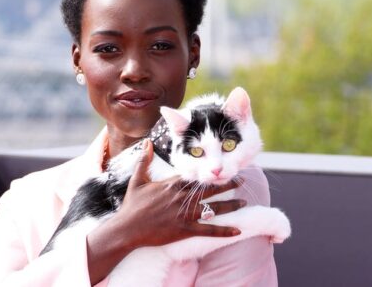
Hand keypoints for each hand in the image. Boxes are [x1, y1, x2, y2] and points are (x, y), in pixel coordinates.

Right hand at [115, 139, 245, 249]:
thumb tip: (146, 141)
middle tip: (241, 180)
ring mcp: (185, 214)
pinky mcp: (185, 230)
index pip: (195, 176)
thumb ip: (144, 160)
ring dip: (230, 205)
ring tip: (244, 202)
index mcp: (172, 185)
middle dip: (227, 184)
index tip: (220, 169)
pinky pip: (208, 230)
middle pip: (209, 190)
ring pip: (213, 208)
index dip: (208, 173)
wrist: (127, 228)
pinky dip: (224, 231)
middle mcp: (182, 197)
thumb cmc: (132, 205)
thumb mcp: (137, 179)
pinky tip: (237, 230)